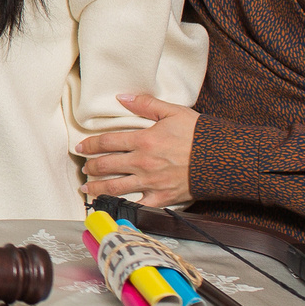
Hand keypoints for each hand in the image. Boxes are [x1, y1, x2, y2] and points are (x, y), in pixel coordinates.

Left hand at [79, 93, 197, 208]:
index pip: (106, 142)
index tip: (80, 146)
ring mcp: (151, 183)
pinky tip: (111, 206)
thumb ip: (146, 104)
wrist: (225, 158)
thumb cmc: (200, 135)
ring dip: (97, 188)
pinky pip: (137, 205)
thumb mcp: (174, 112)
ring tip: (88, 188)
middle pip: (106, 165)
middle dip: (90, 166)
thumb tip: (122, 98)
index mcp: (143, 140)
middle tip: (84, 167)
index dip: (89, 144)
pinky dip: (122, 207)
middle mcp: (143, 163)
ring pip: (115, 187)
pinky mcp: (161, 198)